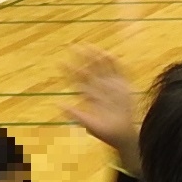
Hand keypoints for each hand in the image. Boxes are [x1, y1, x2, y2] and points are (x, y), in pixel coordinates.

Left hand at [62, 48, 139, 172]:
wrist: (124, 135)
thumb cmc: (106, 133)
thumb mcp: (89, 125)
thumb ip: (75, 114)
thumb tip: (58, 105)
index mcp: (90, 96)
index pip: (78, 81)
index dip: (70, 72)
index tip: (61, 62)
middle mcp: (100, 89)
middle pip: (90, 70)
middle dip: (82, 59)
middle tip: (73, 46)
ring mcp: (112, 86)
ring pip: (103, 68)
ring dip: (96, 57)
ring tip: (89, 45)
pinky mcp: (124, 87)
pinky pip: (119, 72)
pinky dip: (115, 63)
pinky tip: (109, 54)